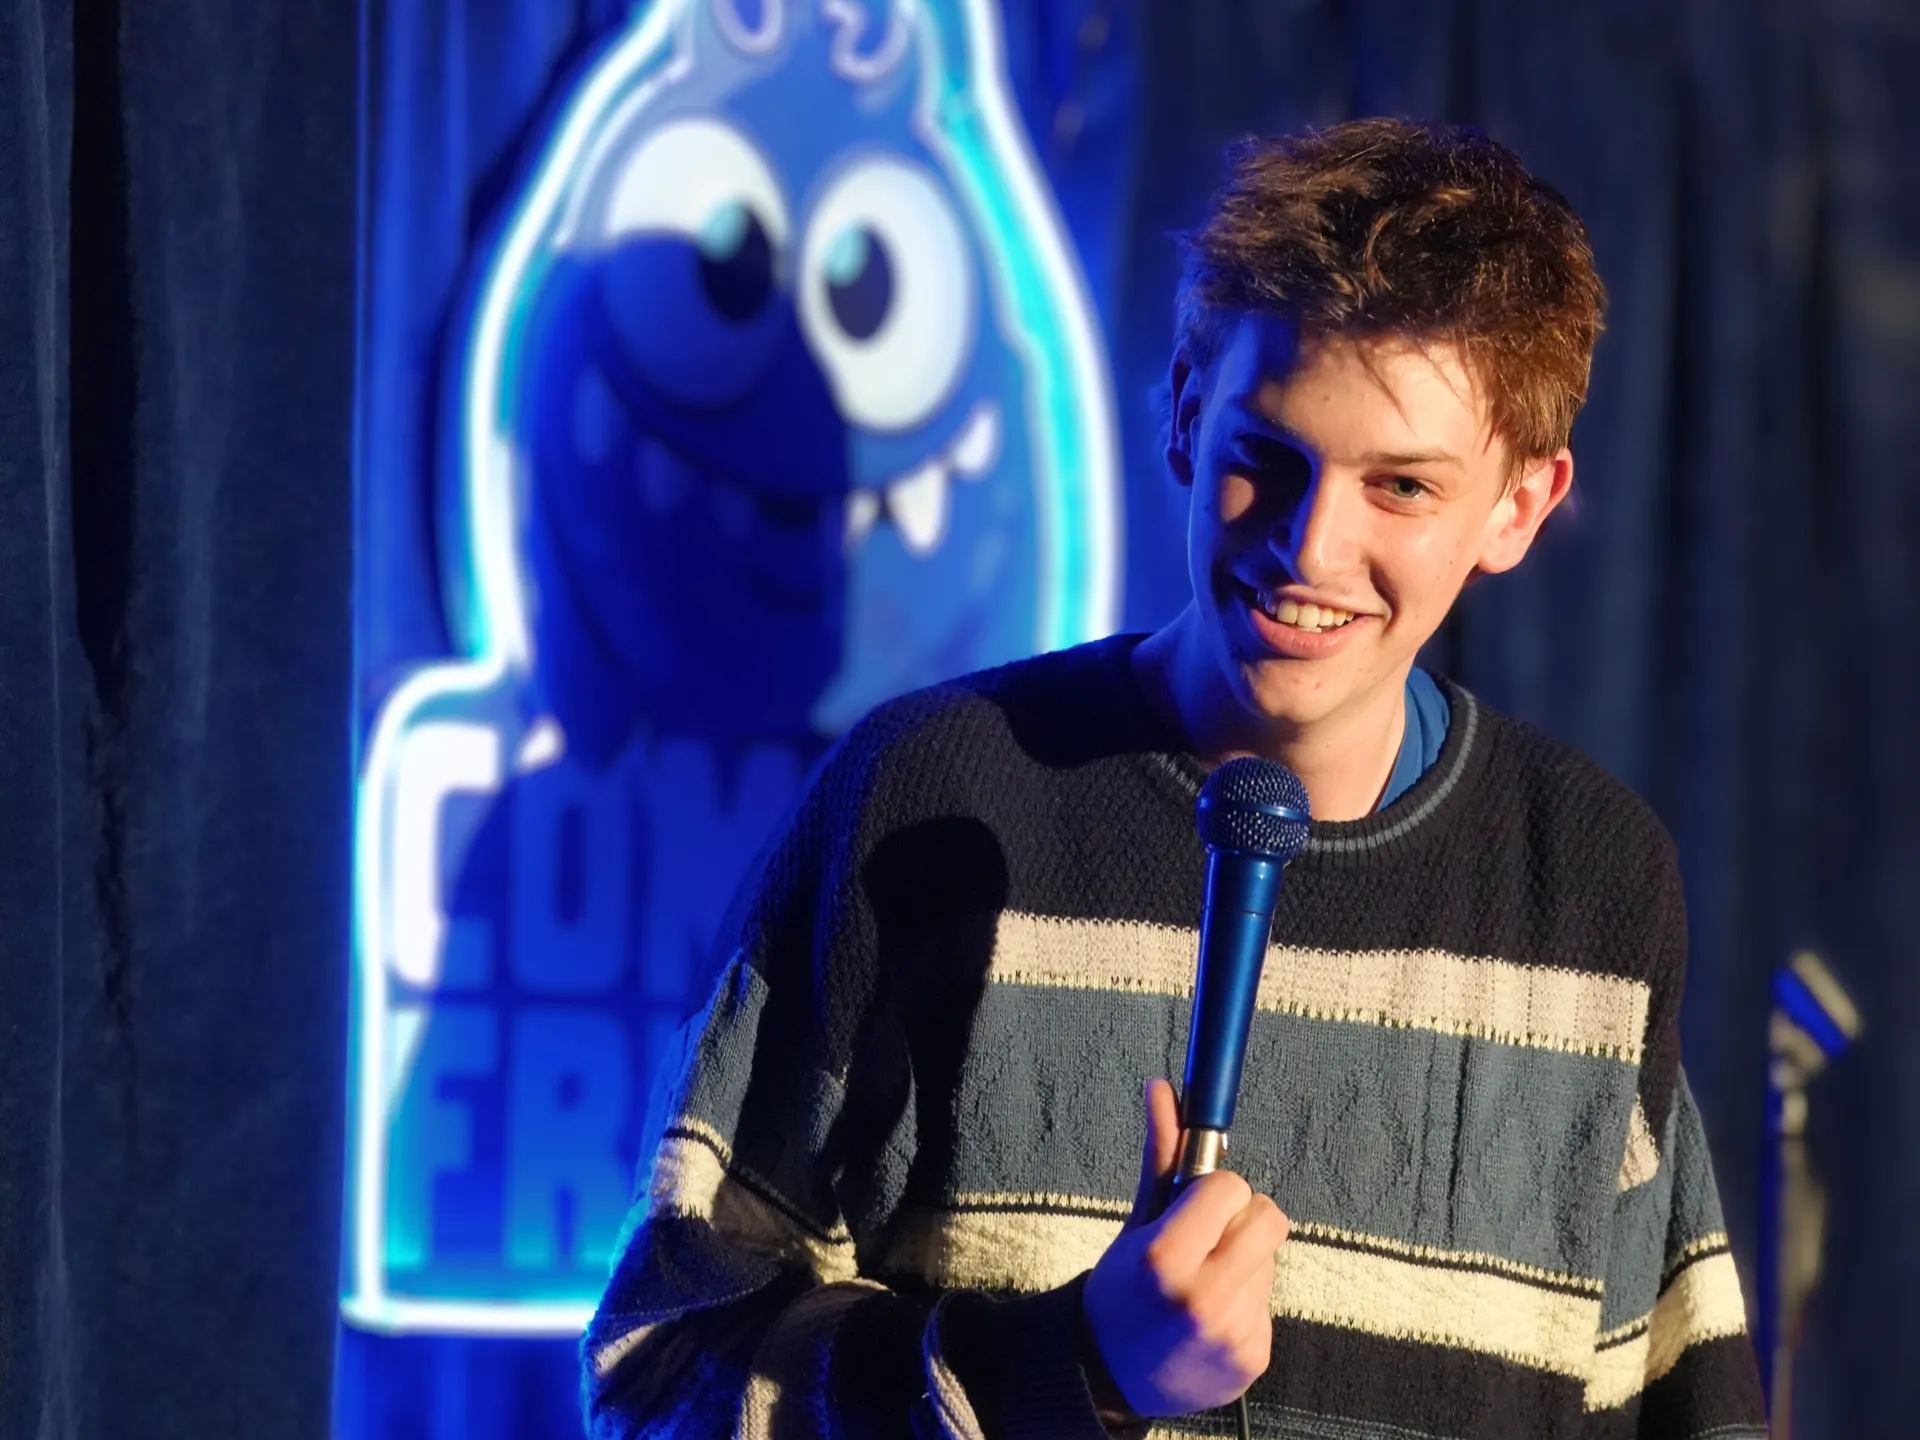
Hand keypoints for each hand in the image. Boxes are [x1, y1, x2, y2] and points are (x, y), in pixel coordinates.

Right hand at [1080, 1078, 1288, 1418]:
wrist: (1108, 1377)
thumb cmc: (1121, 1290)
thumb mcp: (1136, 1224)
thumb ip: (1160, 1157)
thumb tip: (1161, 1087)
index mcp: (1166, 1257)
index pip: (1232, 1187)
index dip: (1215, 1190)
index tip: (1196, 1206)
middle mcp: (1201, 1298)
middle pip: (1269, 1219)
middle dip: (1243, 1218)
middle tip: (1211, 1237)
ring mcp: (1230, 1333)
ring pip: (1269, 1260)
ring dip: (1243, 1263)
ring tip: (1203, 1283)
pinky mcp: (1253, 1359)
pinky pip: (1269, 1302)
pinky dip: (1245, 1302)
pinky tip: (1211, 1318)